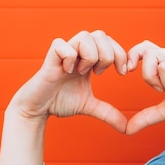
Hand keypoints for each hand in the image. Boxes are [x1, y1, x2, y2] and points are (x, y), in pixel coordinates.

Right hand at [8, 30, 128, 131]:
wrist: (37, 109)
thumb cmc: (60, 102)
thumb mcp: (90, 106)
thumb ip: (108, 113)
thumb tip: (127, 129)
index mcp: (88, 58)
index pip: (110, 41)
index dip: (121, 53)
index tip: (124, 72)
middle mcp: (77, 51)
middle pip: (101, 35)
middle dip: (108, 55)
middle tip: (100, 73)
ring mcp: (64, 52)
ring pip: (85, 36)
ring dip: (90, 56)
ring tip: (82, 72)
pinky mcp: (50, 57)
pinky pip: (63, 46)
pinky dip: (69, 59)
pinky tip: (66, 72)